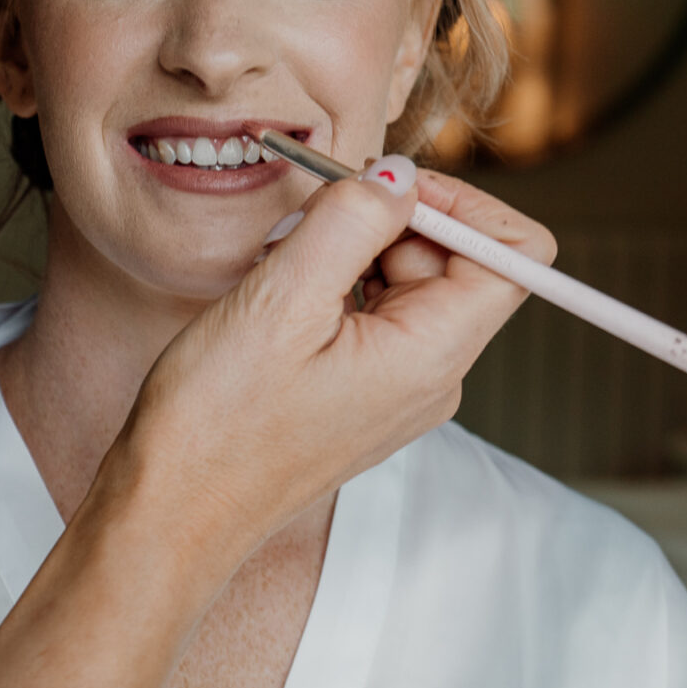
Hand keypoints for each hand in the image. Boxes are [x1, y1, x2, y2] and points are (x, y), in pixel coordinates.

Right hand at [117, 157, 552, 575]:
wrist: (171, 512)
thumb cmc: (217, 424)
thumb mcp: (281, 300)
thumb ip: (351, 221)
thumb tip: (401, 174)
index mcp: (432, 357)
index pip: (515, 254)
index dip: (461, 202)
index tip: (384, 188)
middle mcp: (432, 375)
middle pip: (458, 258)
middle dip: (390, 220)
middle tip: (307, 223)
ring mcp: (399, 385)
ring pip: (410, 278)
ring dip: (353, 249)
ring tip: (281, 263)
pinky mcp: (363, 389)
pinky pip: (375, 310)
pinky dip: (334, 281)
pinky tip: (279, 292)